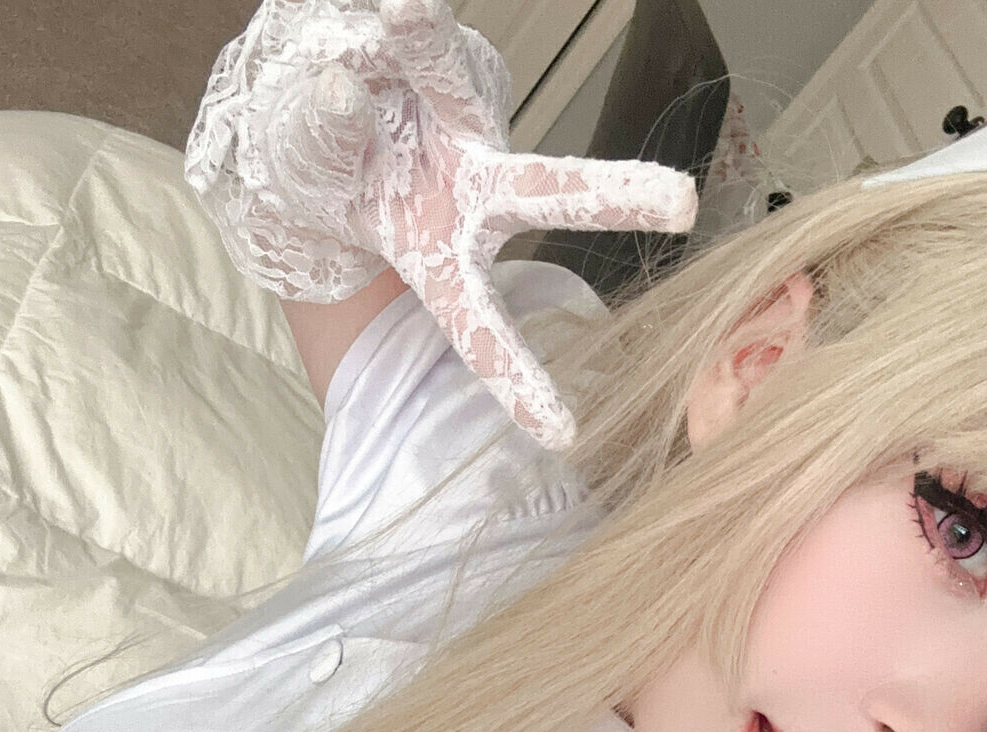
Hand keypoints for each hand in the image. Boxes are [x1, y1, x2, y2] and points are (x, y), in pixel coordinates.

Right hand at [185, 0, 698, 446]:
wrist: (307, 89)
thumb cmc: (321, 171)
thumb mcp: (304, 185)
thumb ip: (320, 144)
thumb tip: (337, 88)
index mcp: (438, 256)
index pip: (479, 328)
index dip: (516, 380)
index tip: (563, 435)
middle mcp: (468, 188)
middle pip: (543, 194)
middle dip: (610, 197)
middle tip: (682, 203)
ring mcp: (463, 118)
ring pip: (453, 80)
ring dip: (417, 49)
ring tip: (393, 21)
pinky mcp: (451, 57)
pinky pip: (419, 35)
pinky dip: (393, 29)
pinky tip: (384, 20)